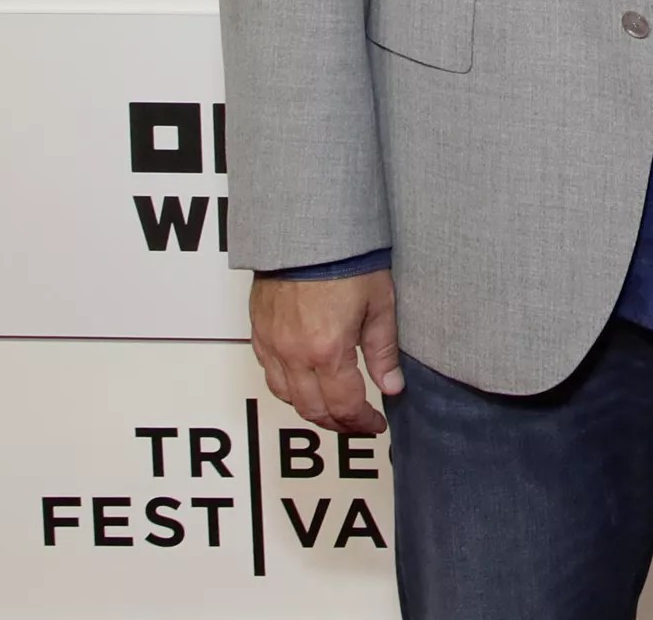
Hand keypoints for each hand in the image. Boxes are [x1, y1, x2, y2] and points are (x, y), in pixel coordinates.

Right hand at [250, 268, 403, 436]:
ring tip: (334, 408)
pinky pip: (269, 373)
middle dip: (339, 423)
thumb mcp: (379, 304)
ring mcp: (273, 343)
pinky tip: (304, 382)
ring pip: (286, 396)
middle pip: (313, 409)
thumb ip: (383, 351)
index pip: (345, 406)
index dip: (363, 421)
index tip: (376, 422)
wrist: (309, 229)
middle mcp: (294, 353)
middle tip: (358, 422)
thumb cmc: (346, 258)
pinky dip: (288, 386)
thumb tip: (392, 385)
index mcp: (327, 350)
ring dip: (311, 409)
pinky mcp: (260, 331)